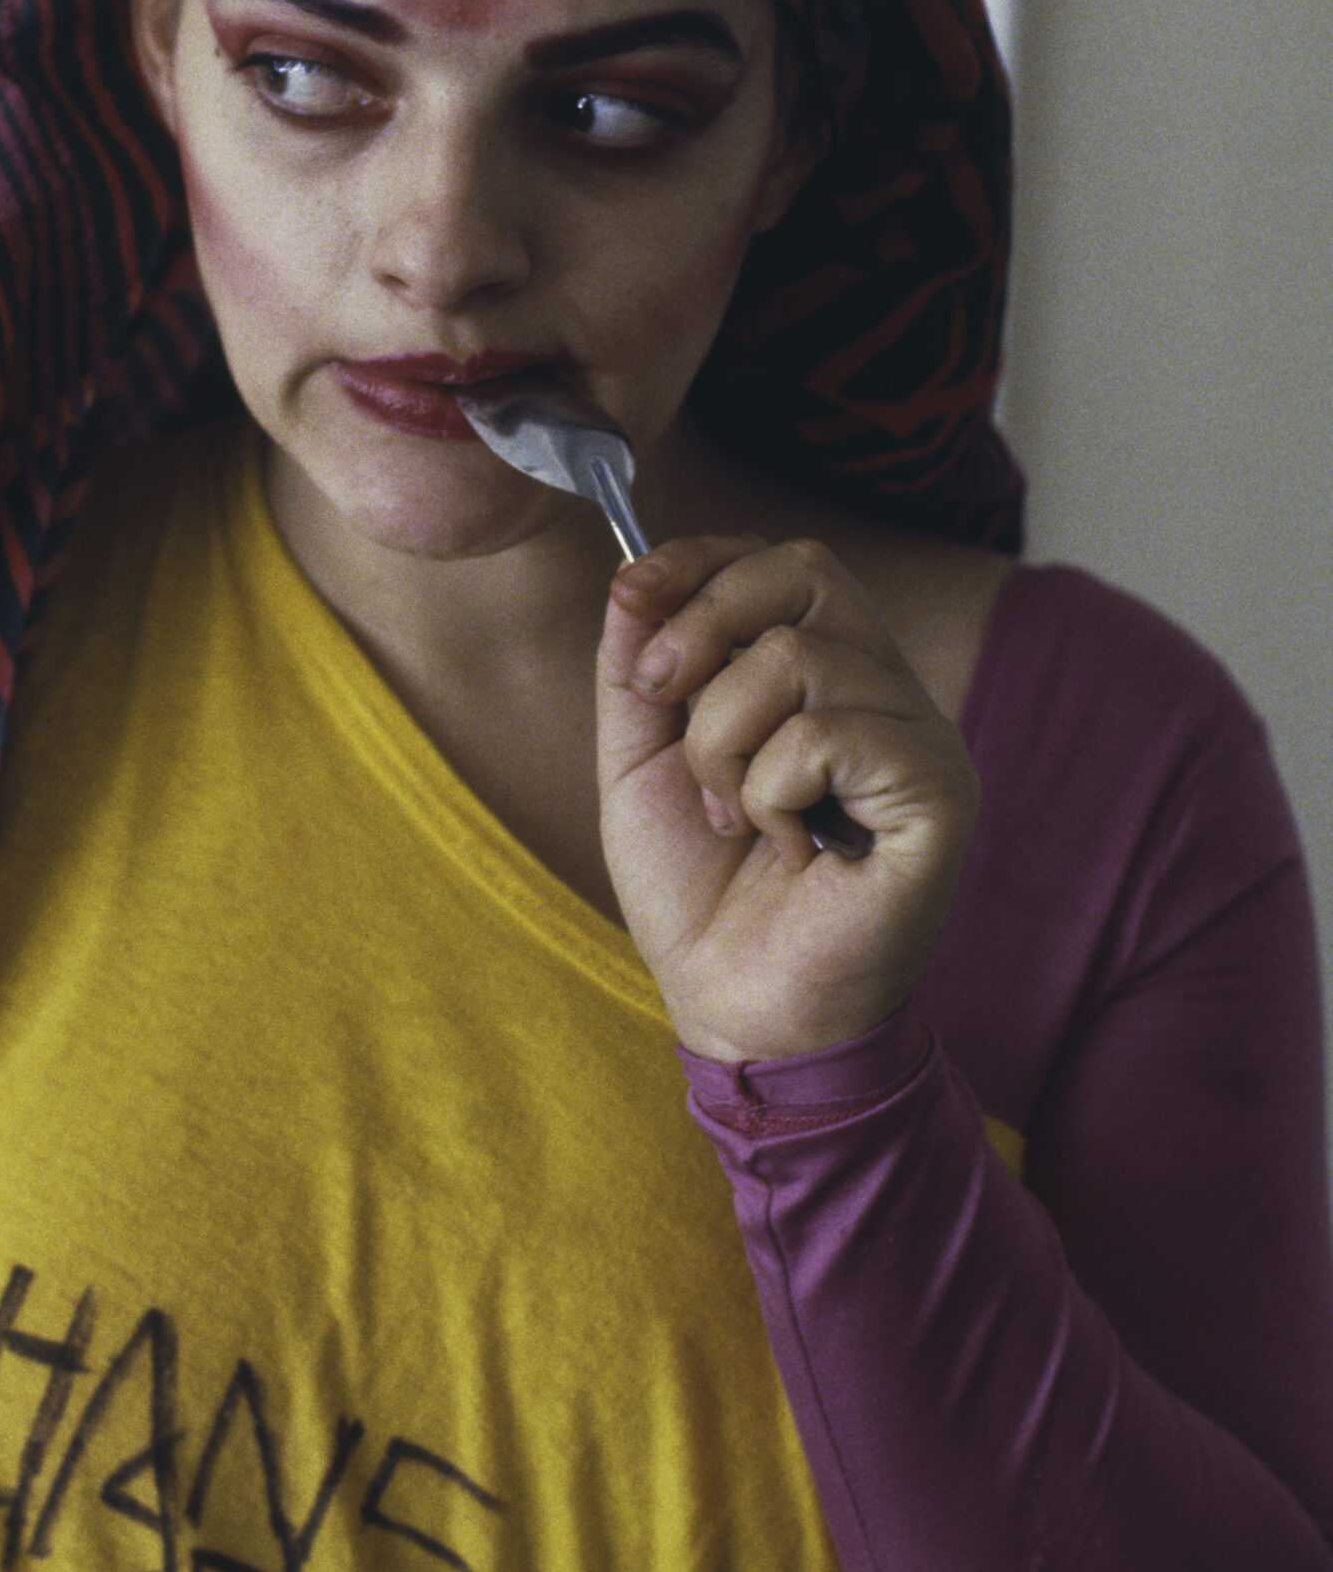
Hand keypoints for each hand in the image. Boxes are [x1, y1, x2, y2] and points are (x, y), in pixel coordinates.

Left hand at [595, 536, 978, 1062]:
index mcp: (828, 679)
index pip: (783, 562)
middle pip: (806, 570)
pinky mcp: (940, 792)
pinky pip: (827, 732)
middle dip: (704, 623)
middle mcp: (886, 694)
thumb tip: (630, 573)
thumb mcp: (641, 764)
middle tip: (665, 702)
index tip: (636, 596)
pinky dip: (770, 791)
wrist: (737, 1011)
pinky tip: (790, 848)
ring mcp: (921, 739)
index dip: (702, 560)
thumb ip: (638, 668)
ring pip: (798, 655)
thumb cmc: (700, 897)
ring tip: (736, 818)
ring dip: (722, 741)